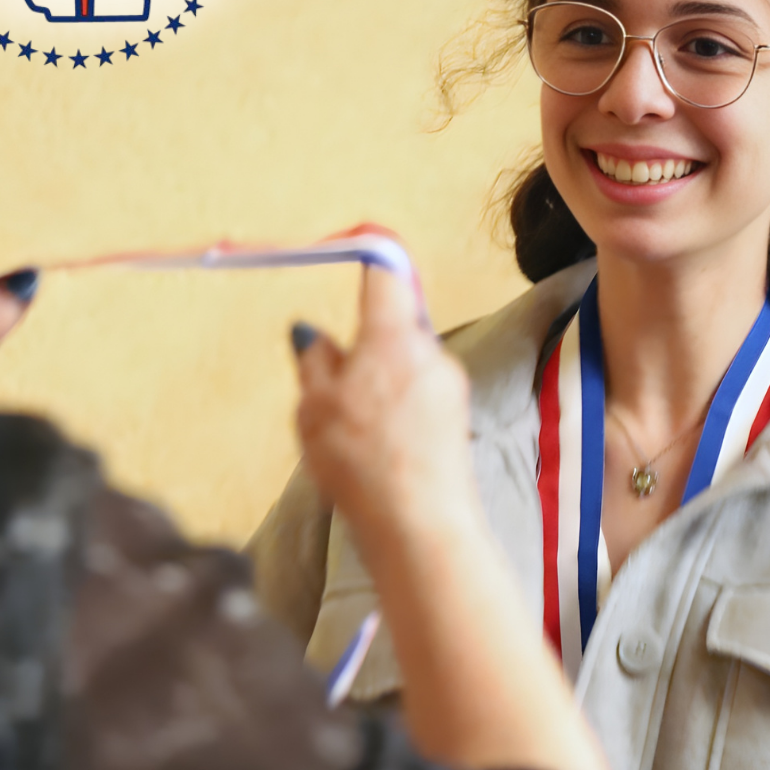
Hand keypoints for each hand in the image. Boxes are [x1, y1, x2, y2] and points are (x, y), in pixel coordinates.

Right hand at [293, 265, 472, 536]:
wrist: (420, 526)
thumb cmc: (364, 465)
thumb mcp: (314, 407)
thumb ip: (315, 360)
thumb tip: (314, 336)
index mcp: (394, 335)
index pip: (388, 266)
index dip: (368, 247)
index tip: (348, 243)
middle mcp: (430, 350)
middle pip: (392, 319)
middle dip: (360, 341)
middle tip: (330, 386)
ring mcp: (448, 384)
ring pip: (402, 362)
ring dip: (375, 381)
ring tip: (351, 434)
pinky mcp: (455, 416)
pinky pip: (416, 394)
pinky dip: (393, 410)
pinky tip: (375, 450)